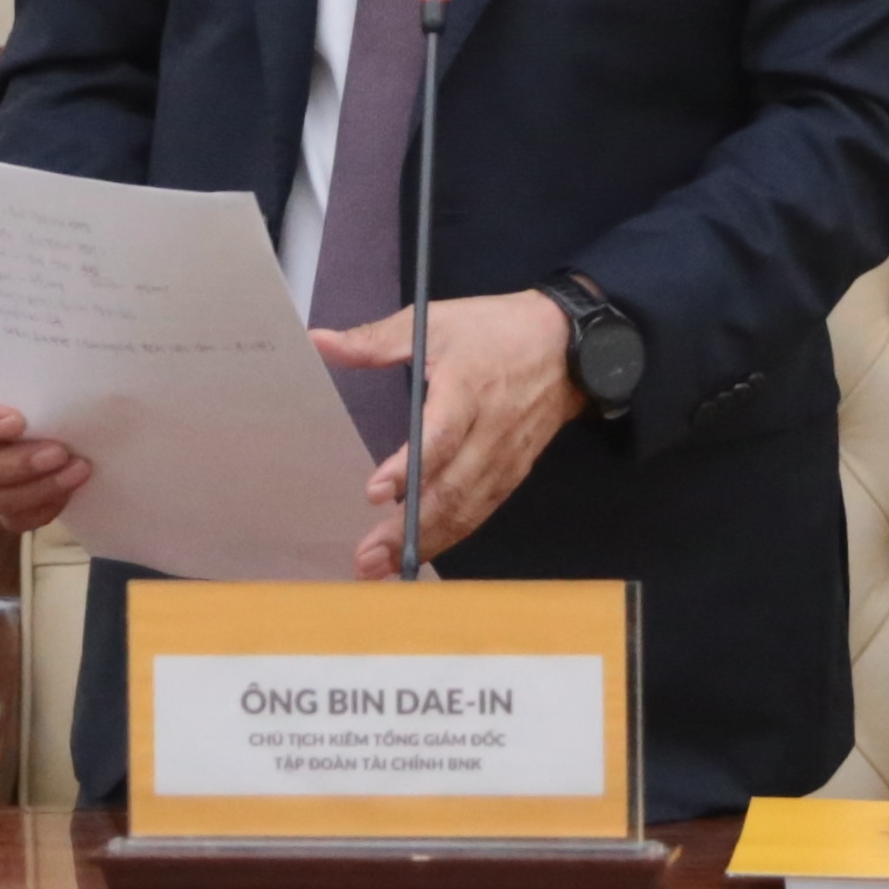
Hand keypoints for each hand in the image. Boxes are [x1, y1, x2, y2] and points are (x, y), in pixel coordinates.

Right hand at [0, 348, 91, 535]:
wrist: (30, 382)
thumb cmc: (22, 361)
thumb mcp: (20, 348)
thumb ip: (32, 355)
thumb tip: (69, 361)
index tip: (18, 421)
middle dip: (18, 464)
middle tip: (59, 451)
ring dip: (37, 490)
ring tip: (78, 470)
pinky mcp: (2, 496)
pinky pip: (12, 519)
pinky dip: (40, 511)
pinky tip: (68, 492)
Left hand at [310, 290, 581, 577]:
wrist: (568, 344)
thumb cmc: (495, 329)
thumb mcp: (434, 320)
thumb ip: (376, 340)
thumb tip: (320, 342)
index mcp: (468, 388)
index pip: (440, 436)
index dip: (408, 468)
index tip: (373, 493)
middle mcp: (490, 431)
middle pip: (451, 489)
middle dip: (408, 529)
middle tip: (366, 557)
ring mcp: (506, 457)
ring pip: (467, 511)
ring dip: (426, 543)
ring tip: (383, 568)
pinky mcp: (514, 473)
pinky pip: (481, 512)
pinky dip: (451, 537)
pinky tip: (421, 552)